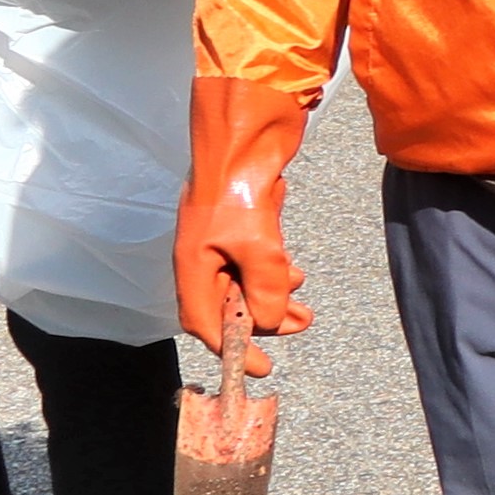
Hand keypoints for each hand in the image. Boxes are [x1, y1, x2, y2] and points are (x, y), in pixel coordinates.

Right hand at [175, 76, 314, 341]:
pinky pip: (255, 257)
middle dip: (262, 320)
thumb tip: (269, 320)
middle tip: (299, 325)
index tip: (260, 367)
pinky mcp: (242, 218)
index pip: (204, 323)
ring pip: (244, 281)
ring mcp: (220, 235)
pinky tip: (295, 270)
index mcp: (191, 265)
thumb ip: (265, 291)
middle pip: (227, 304)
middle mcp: (201, 254)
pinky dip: (275, 270)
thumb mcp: (258, 249)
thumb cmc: (239, 186)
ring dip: (274, 296)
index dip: (231, 348)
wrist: (246, 127)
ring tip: (303, 300)